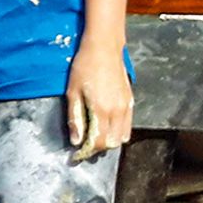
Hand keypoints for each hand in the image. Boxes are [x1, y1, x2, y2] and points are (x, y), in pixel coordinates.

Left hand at [65, 39, 132, 161]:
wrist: (104, 49)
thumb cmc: (84, 67)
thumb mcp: (72, 92)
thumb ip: (75, 118)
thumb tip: (75, 140)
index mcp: (102, 110)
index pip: (100, 142)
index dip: (88, 151)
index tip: (77, 153)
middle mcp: (117, 112)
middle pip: (113, 142)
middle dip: (99, 147)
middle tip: (85, 144)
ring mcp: (126, 107)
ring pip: (123, 136)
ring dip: (110, 140)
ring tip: (95, 134)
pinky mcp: (130, 101)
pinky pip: (128, 125)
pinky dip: (119, 130)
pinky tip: (107, 124)